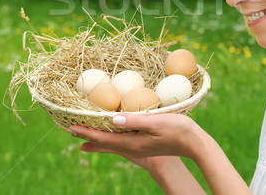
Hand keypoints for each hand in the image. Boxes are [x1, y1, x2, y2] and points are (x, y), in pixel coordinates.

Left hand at [68, 113, 202, 169]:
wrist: (194, 144)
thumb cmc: (177, 130)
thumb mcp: (156, 123)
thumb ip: (134, 121)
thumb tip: (112, 119)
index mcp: (132, 143)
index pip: (103, 138)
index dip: (86, 132)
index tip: (71, 127)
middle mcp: (133, 146)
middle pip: (104, 142)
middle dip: (87, 135)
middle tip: (71, 130)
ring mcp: (139, 146)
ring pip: (112, 142)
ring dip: (97, 137)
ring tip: (84, 136)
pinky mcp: (145, 144)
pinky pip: (121, 140)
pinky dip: (111, 137)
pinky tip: (113, 133)